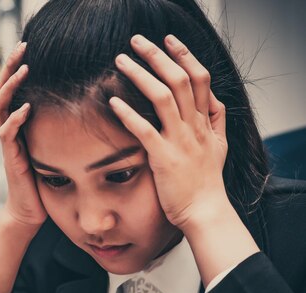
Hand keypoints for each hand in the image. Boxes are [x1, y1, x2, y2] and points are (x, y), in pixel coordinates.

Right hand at [0, 42, 46, 228]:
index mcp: (16, 123)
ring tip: (23, 69)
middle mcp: (7, 128)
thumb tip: (79, 105)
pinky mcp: (11, 157)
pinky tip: (26, 108)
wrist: (30, 210)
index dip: (16, 66)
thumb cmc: (43, 179)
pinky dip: (15, 119)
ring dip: (10, 86)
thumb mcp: (50, 145)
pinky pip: (7, 133)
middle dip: (9, 66)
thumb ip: (54, 126)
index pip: (11, 88)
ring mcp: (7, 142)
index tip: (27, 47)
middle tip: (22, 47)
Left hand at [109, 34, 229, 230]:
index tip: (168, 40)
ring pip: (162, 97)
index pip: (199, 78)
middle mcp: (194, 126)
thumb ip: (215, 121)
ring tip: (121, 61)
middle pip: (179, 79)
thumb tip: (212, 100)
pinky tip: (112, 101)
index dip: (184, 55)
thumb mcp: (219, 146)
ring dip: (140, 75)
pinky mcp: (164, 157)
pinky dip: (128, 113)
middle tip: (137, 40)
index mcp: (205, 122)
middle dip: (157, 55)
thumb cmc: (206, 182)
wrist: (205, 212)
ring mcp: (180, 141)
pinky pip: (145, 129)